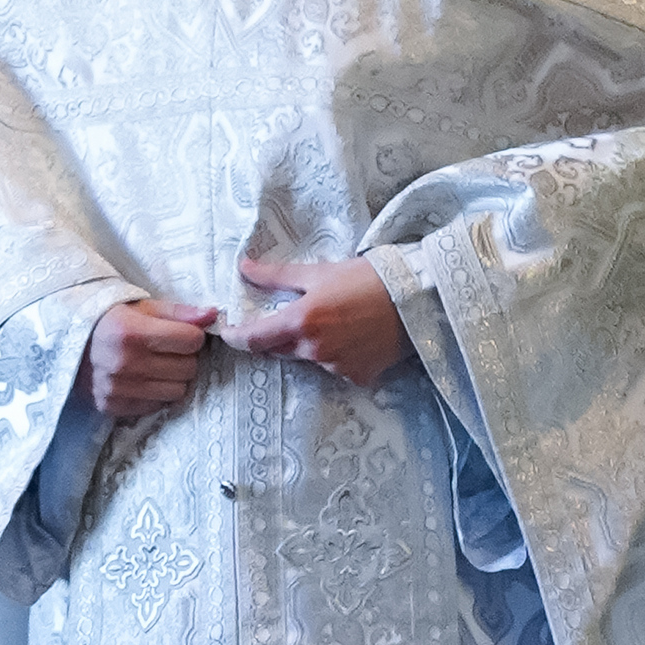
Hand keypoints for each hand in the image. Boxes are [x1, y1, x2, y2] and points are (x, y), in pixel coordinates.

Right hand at [78, 294, 218, 421]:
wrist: (65, 341)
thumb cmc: (109, 320)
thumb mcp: (142, 307)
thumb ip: (179, 312)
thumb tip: (213, 315)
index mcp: (131, 332)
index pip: (191, 341)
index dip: (191, 335)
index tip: (180, 333)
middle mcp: (124, 363)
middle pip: (188, 368)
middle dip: (183, 357)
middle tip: (166, 349)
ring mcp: (117, 388)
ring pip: (177, 391)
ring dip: (172, 378)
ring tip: (155, 364)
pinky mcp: (113, 406)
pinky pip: (157, 405)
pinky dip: (155, 393)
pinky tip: (141, 378)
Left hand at [232, 254, 404, 387]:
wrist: (417, 298)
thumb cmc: (367, 279)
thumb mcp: (318, 273)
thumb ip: (276, 276)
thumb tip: (244, 267)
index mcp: (300, 322)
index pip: (254, 339)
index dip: (236, 338)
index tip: (227, 333)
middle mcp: (314, 350)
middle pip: (279, 350)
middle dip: (277, 337)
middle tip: (293, 317)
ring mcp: (336, 367)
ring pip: (308, 359)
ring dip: (311, 345)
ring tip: (336, 321)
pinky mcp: (358, 377)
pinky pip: (336, 369)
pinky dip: (338, 356)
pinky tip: (354, 337)